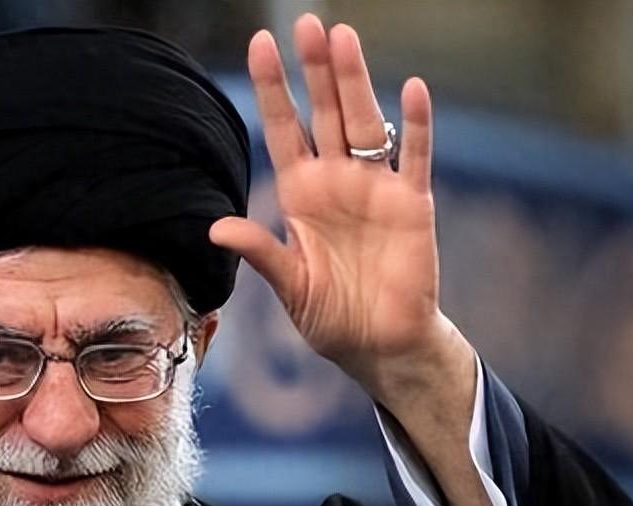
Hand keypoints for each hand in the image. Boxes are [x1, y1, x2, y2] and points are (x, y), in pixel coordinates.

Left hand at [213, 15, 496, 505]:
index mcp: (301, 195)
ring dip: (357, 82)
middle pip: (325, 113)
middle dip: (316, 70)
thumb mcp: (290, 288)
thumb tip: (216, 229)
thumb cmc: (331, 319)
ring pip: (366, 123)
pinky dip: (416, 126)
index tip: (260, 44)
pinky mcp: (412, 204)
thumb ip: (260, 253)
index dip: (273, 88)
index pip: (283, 129)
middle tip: (307, 23)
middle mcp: (337, 181)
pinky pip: (415, 157)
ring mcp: (376, 188)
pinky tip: (412, 90)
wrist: (381, 346)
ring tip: (345, 39)